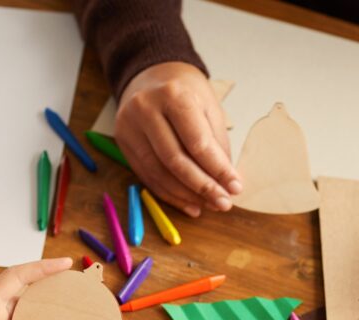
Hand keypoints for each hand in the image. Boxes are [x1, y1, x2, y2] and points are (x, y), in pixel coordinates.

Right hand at [115, 62, 240, 217]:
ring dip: (186, 195)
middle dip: (202, 187)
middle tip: (223, 203)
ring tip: (208, 205)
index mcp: (173, 95)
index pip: (197, 142)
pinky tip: (189, 204)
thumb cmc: (186, 91)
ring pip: (159, 172)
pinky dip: (170, 194)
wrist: (151, 74)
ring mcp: (129, 127)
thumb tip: (226, 182)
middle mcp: (146, 109)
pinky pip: (147, 176)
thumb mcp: (209, 107)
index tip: (235, 187)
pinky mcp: (123, 142)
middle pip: (175, 160)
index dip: (217, 169)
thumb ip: (216, 143)